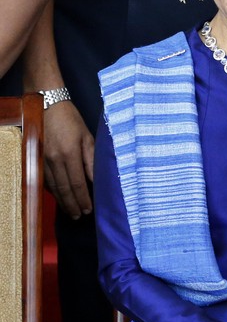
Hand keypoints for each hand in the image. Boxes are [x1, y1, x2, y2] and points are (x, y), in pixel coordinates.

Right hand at [44, 101, 94, 218]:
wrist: (46, 104)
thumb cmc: (71, 120)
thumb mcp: (88, 137)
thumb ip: (92, 160)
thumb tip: (97, 180)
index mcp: (69, 154)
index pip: (77, 184)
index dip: (83, 199)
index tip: (89, 210)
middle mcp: (53, 159)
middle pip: (63, 189)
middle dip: (72, 205)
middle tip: (78, 217)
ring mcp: (41, 159)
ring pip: (52, 186)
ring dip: (62, 201)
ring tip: (70, 211)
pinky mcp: (35, 157)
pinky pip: (44, 179)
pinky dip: (52, 190)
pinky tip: (58, 197)